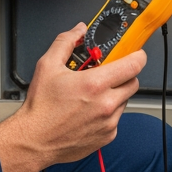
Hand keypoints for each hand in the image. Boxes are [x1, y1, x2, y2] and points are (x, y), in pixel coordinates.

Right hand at [0, 23, 145, 171]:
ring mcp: (108, 122)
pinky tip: (90, 112)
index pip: (133, 65)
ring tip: (93, 95)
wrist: (34, 140)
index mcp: (95, 84)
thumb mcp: (48, 65)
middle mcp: (106, 104)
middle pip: (133, 82)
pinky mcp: (107, 136)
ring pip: (125, 101)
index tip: (135, 54)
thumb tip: (79, 30)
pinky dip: (108, 113)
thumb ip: (66, 42)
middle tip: (109, 74)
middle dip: (124, 75)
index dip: (137, 56)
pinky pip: (116, 119)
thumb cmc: (40, 108)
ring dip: (115, 95)